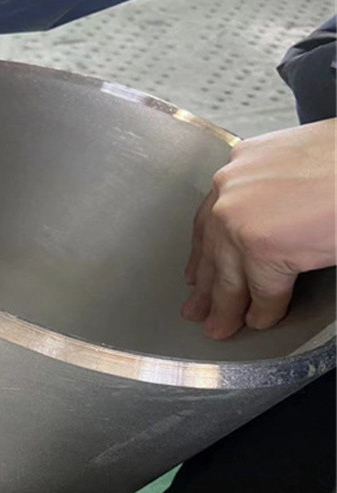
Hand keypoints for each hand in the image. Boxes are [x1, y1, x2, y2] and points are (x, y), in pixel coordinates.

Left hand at [182, 118, 335, 338]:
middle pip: (211, 250)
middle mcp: (231, 190)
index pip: (209, 218)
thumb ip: (269, 194)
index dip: (204, 253)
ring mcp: (241, 218)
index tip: (195, 276)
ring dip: (226, 308)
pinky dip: (265, 311)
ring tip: (222, 328)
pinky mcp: (262, 247)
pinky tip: (263, 321)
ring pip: (230, 276)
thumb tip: (263, 228)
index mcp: (240, 165)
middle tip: (197, 311)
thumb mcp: (298, 164)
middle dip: (205, 286)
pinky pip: (263, 290)